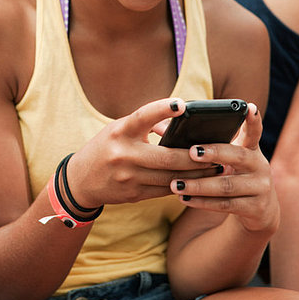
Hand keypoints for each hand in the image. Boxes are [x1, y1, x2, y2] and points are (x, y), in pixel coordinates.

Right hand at [66, 98, 216, 208]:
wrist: (80, 180)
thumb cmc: (106, 147)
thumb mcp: (120, 129)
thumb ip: (147, 125)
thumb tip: (180, 124)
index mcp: (120, 131)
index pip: (142, 116)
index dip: (162, 109)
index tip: (181, 104)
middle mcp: (123, 154)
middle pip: (167, 157)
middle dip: (195, 156)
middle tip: (218, 152)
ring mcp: (128, 177)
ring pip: (170, 177)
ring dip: (196, 174)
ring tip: (217, 167)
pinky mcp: (133, 194)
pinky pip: (165, 190)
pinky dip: (183, 184)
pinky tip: (199, 181)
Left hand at [170, 103, 279, 233]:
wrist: (260, 210)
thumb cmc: (233, 173)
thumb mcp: (225, 157)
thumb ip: (202, 141)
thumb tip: (159, 127)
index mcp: (251, 148)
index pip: (253, 130)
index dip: (252, 119)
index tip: (248, 106)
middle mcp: (260, 165)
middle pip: (237, 156)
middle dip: (214, 152)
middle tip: (192, 151)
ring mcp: (260, 187)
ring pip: (226, 185)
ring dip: (199, 184)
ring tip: (176, 183)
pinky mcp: (256, 208)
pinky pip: (225, 205)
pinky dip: (203, 202)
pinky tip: (184, 198)